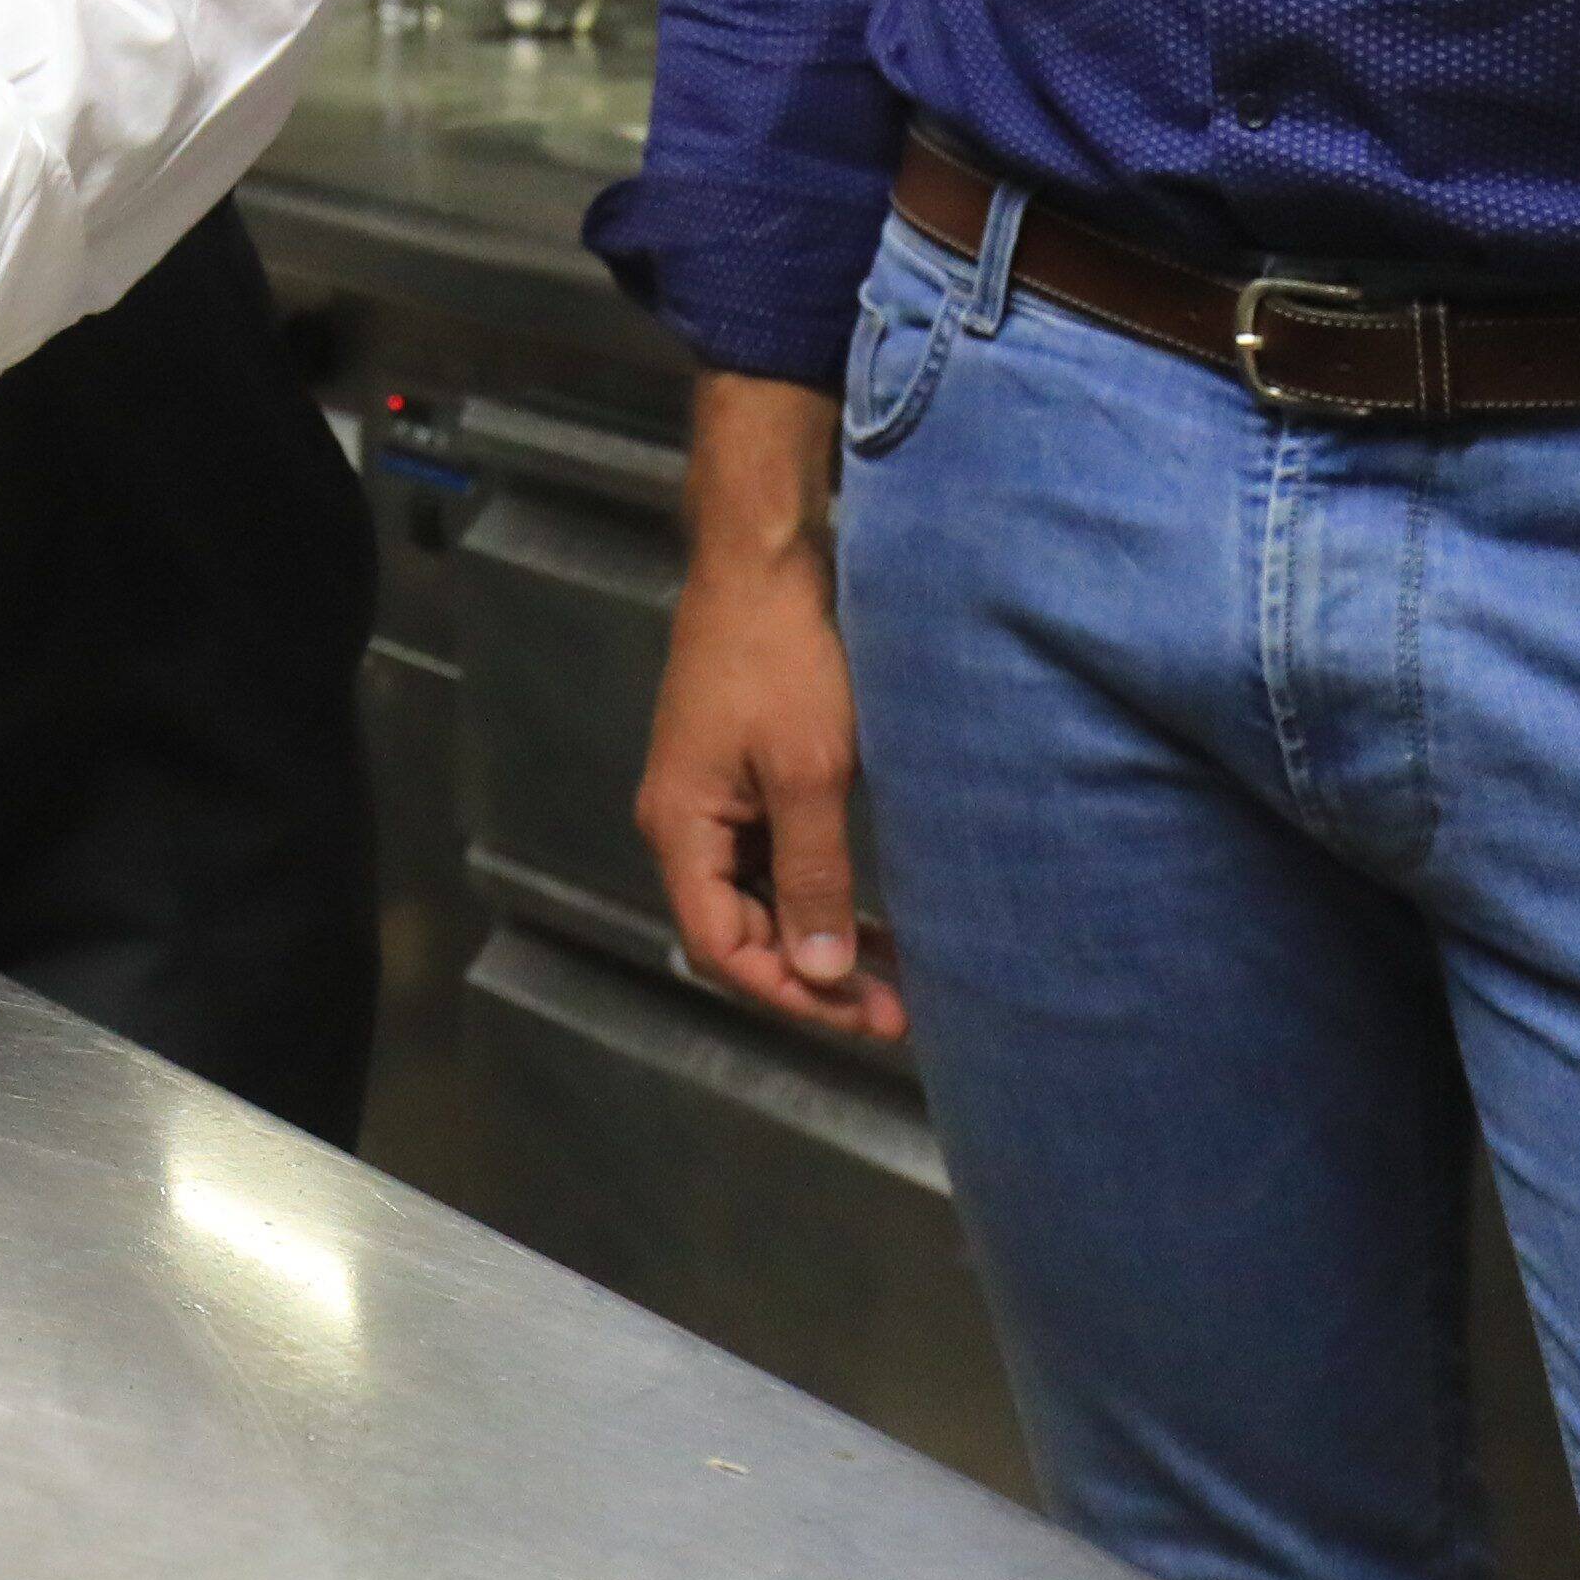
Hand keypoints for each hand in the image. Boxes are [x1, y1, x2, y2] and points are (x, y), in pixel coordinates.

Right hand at [634, 374, 899, 1042]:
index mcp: (681, 828)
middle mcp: (682, 823)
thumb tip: (819, 970)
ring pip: (758, 901)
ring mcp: (708, 799)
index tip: (868, 1016)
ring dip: (819, 940)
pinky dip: (815, 894)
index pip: (722, 949)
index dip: (790, 995)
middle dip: (813, 978)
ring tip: (895, 974)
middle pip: (737, 934)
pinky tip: (867, 911)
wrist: (764, 562)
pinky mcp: (736, 776)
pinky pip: (769, 861)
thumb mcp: (808, 772)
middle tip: (897, 1008)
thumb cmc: (783, 659)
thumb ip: (813, 875)